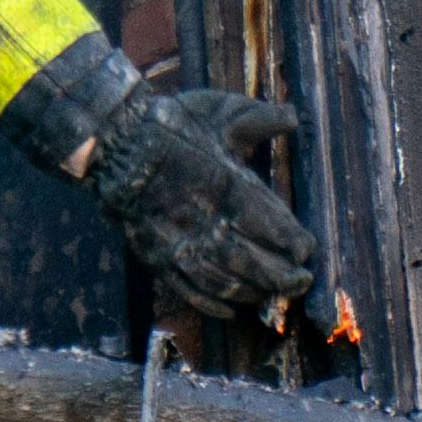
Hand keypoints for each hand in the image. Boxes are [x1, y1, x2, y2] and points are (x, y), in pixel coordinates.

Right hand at [77, 81, 317, 318]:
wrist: (113, 143)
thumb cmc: (171, 124)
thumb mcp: (219, 112)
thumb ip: (259, 118)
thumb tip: (294, 116)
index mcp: (225, 186)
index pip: (270, 226)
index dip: (293, 242)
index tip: (307, 249)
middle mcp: (205, 221)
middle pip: (253, 261)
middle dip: (282, 276)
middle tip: (301, 282)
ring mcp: (179, 243)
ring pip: (225, 282)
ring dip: (253, 291)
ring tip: (272, 294)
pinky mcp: (157, 257)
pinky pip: (189, 290)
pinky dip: (213, 305)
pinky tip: (231, 309)